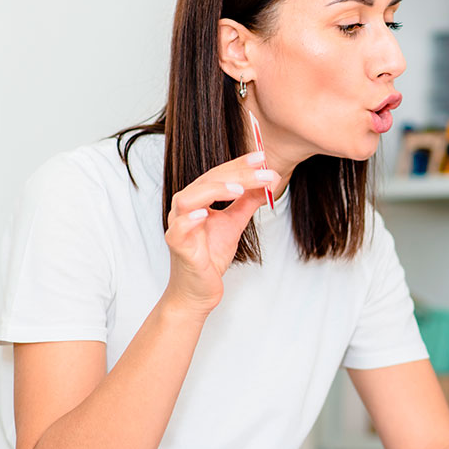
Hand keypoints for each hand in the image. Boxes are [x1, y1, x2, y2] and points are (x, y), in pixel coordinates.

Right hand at [162, 151, 279, 314]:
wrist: (198, 291)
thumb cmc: (210, 256)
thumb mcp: (235, 223)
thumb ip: (249, 201)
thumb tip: (271, 179)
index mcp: (198, 199)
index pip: (219, 174)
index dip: (240, 164)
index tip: (262, 157)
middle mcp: (185, 208)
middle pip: (208, 181)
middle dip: (237, 174)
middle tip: (263, 171)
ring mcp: (178, 226)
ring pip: (188, 198)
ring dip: (214, 190)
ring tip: (239, 189)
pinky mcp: (177, 246)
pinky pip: (178, 229)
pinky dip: (189, 220)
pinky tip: (205, 214)